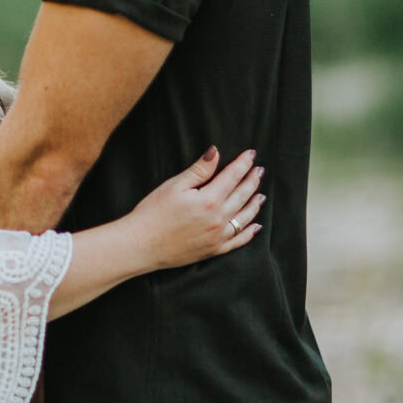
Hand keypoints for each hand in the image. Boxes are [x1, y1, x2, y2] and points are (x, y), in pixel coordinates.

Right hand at [127, 147, 263, 271]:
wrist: (141, 245)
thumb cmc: (153, 213)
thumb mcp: (174, 186)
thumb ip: (199, 170)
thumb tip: (216, 152)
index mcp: (209, 200)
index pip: (232, 176)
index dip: (243, 163)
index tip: (251, 154)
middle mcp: (218, 219)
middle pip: (242, 196)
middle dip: (252, 181)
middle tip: (260, 170)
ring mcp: (217, 237)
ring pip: (244, 218)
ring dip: (254, 204)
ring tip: (261, 195)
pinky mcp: (213, 250)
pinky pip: (238, 241)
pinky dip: (249, 233)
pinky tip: (256, 226)